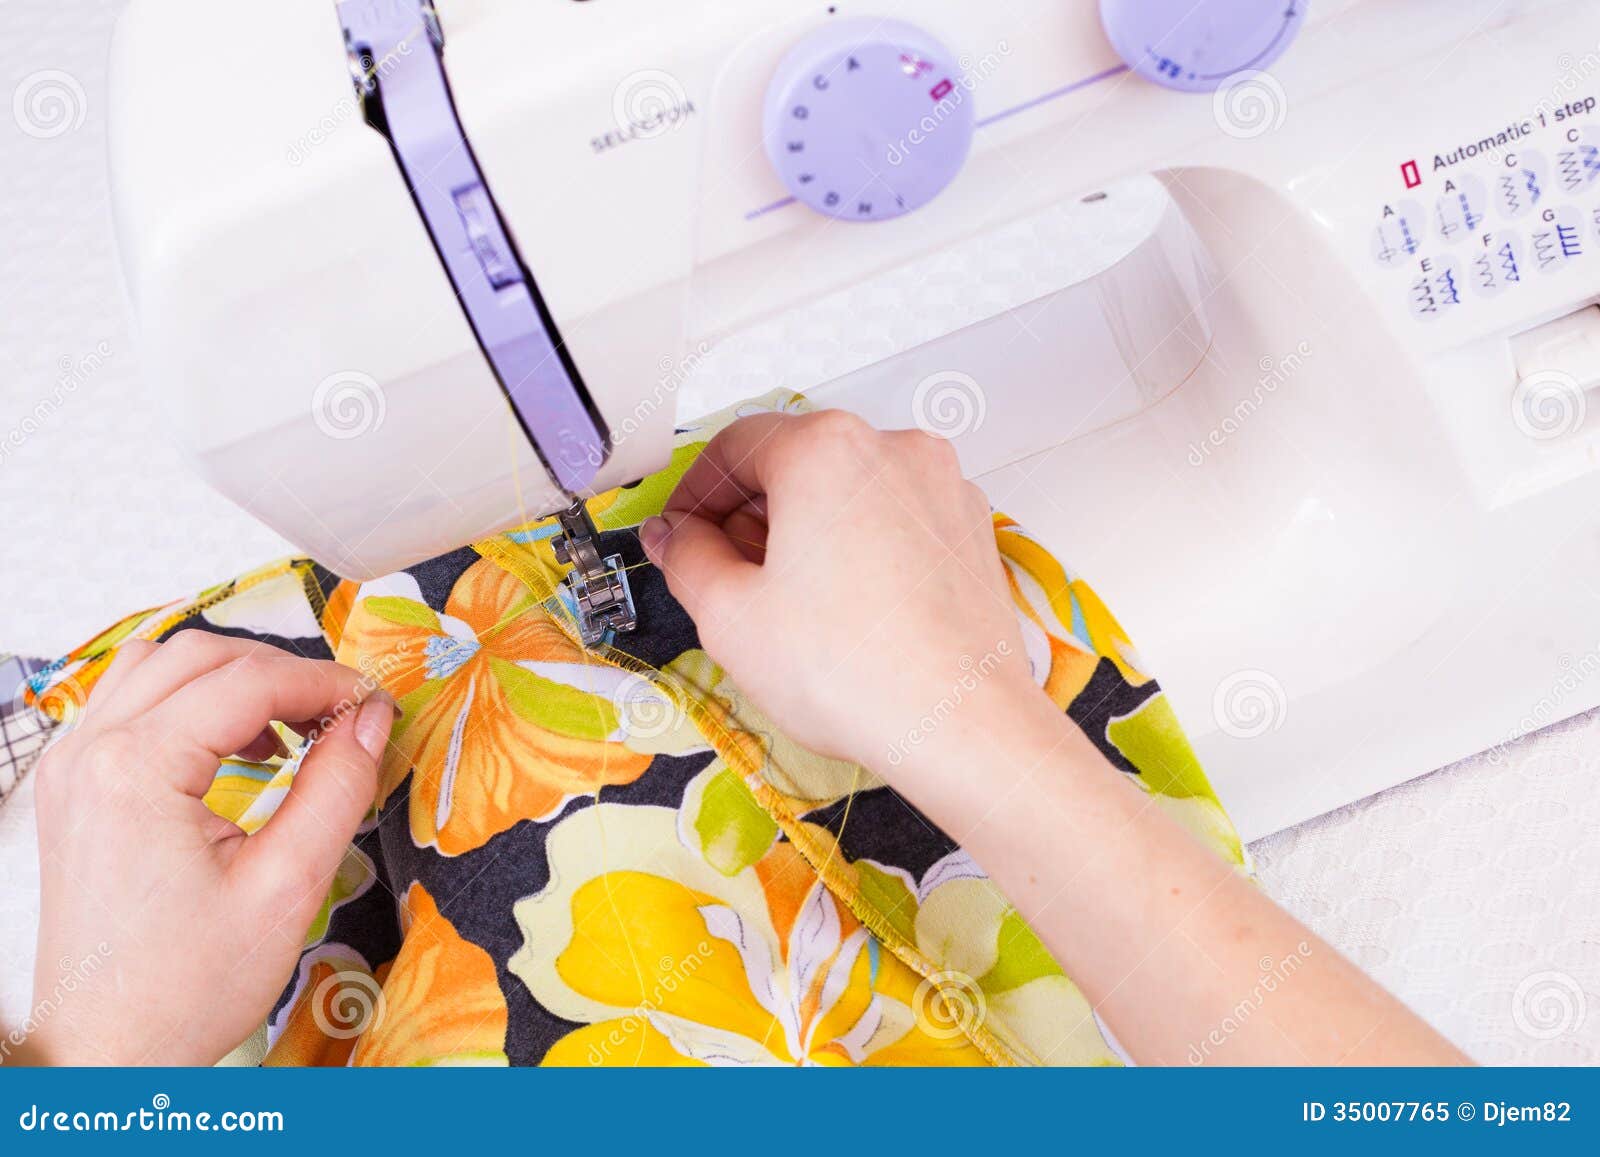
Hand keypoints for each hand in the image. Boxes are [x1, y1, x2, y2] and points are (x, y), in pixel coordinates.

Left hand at [21, 632, 394, 1065]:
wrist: (107, 1052)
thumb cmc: (187, 987)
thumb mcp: (288, 887)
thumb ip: (337, 788)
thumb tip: (372, 719)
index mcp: (134, 771)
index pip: (248, 681)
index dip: (325, 682)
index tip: (377, 705)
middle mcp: (89, 754)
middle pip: (199, 655)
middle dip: (281, 671)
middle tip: (343, 714)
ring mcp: (70, 768)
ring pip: (157, 665)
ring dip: (231, 677)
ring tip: (291, 725)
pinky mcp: (72, 788)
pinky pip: (129, 703)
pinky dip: (190, 701)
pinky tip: (237, 745)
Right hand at [641, 410, 1034, 776]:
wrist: (961, 725)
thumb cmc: (854, 672)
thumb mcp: (729, 615)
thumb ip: (687, 558)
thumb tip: (676, 536)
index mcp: (826, 449)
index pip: (735, 447)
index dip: (694, 494)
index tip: (681, 535)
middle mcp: (892, 449)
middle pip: (796, 462)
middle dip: (750, 515)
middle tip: (723, 575)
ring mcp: (941, 486)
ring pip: (848, 490)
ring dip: (806, 531)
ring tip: (786, 602)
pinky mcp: (970, 529)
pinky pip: (895, 518)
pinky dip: (860, 545)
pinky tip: (845, 607)